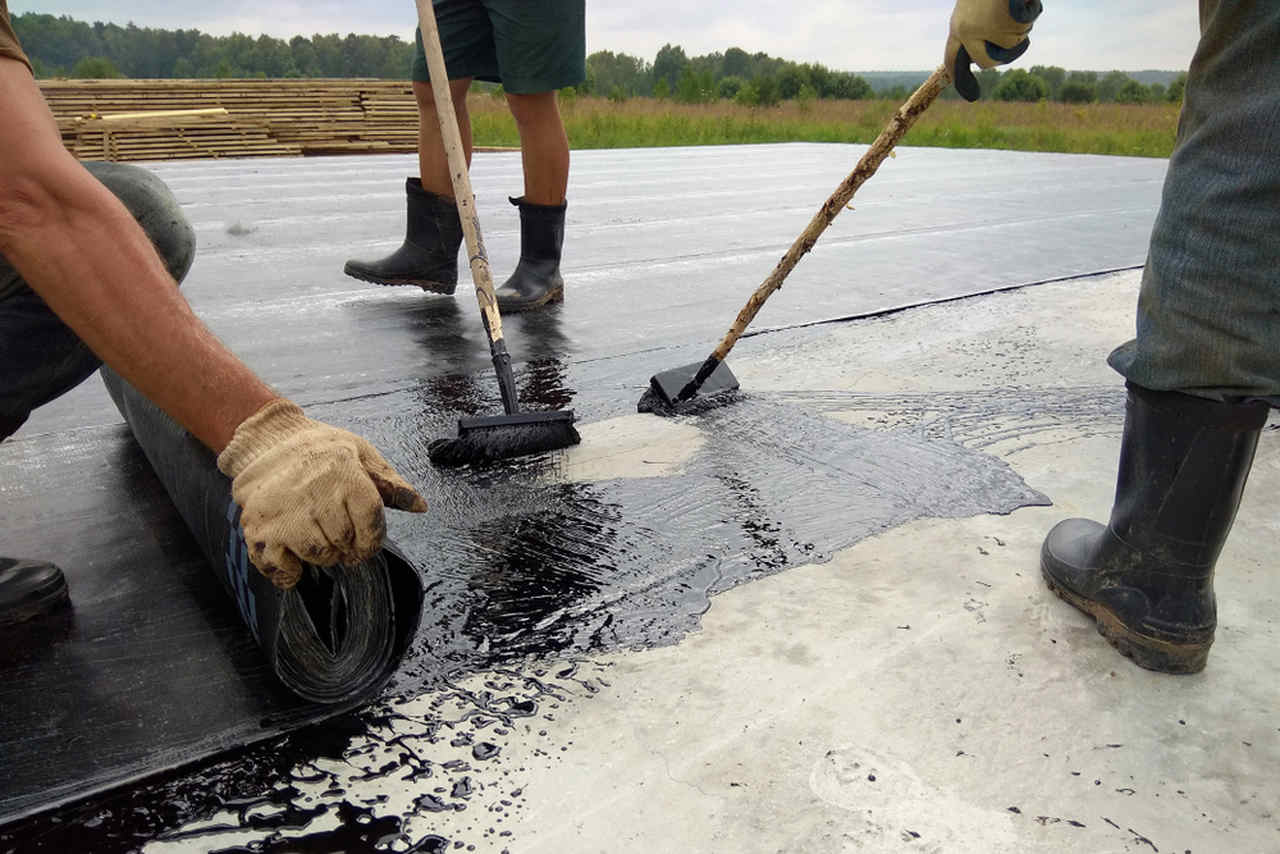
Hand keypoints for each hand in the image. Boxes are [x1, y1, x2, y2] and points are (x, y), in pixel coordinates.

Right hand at [216, 400, 427, 588]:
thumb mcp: (360, 453)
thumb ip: (390, 483)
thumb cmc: (320, 448)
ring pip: (317, 556)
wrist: (267, 439)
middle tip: (335, 531)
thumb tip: (420, 506)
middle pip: (344, 543)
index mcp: (345, 476)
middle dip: (345, 545)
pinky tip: (291, 556)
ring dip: (320, 554)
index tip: (365, 543)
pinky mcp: (258, 527)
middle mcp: (315, 495)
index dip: (372, 541)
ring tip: (314, 534)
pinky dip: (288, 571)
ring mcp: (284, 512)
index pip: (371, 526)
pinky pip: (280, 567)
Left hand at [946, 0, 1043, 101]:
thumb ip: (978, 27)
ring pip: (1010, 44)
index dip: (958, 74)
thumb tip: (990, 54)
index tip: (965, 91)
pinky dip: (1027, 18)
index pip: (952, 57)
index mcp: (957, 25)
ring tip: (1014, 8)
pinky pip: (1020, 32)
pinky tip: (1020, 3)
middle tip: (1010, 41)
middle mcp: (966, 31)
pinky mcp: (1000, 24)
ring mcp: (983, 29)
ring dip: (1019, 29)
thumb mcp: (977, 7)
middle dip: (1002, 55)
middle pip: (987, 62)